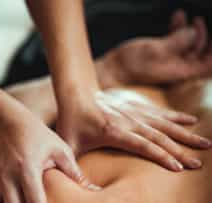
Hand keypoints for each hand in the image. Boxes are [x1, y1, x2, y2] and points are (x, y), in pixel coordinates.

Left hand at [57, 90, 210, 170]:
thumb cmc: (72, 120)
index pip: (143, 145)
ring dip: (185, 135)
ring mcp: (135, 112)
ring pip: (165, 124)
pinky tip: (192, 121)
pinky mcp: (137, 106)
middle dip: (181, 151)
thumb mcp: (69, 145)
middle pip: (159, 137)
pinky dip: (177, 117)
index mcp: (113, 132)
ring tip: (206, 144)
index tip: (179, 168)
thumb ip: (72, 167)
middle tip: (199, 163)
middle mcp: (129, 121)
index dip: (161, 156)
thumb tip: (78, 189)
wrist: (77, 93)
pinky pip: (160, 112)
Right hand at [97, 10, 211, 86]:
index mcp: (180, 71)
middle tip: (196, 22)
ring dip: (190, 30)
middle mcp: (178, 68)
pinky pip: (176, 41)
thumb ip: (177, 41)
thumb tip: (193, 32)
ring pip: (189, 45)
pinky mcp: (161, 55)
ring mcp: (170, 61)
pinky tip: (175, 18)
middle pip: (201, 53)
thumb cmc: (131, 65)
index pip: (208, 65)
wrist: (113, 69)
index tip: (209, 37)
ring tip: (185, 18)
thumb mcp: (155, 51)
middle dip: (201, 36)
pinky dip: (178, 29)